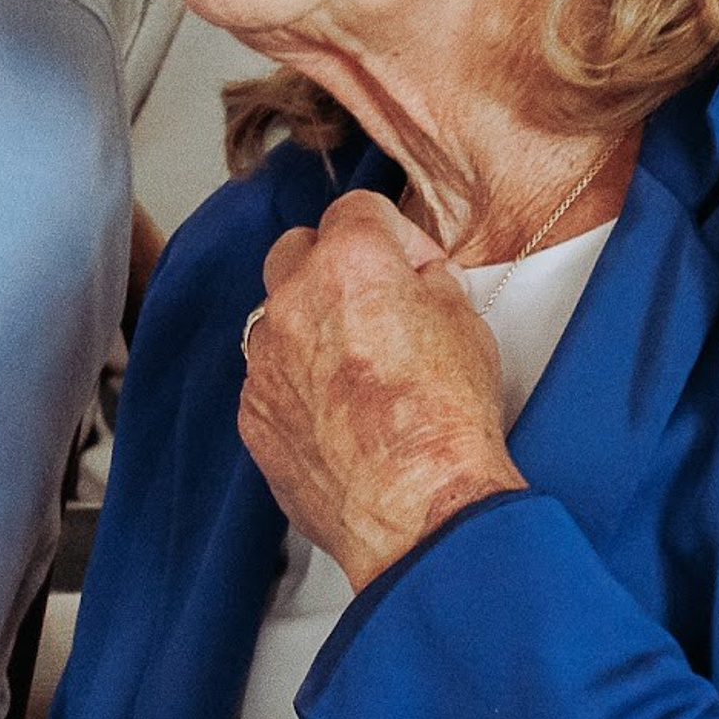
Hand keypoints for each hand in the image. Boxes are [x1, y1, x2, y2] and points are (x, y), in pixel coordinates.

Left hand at [238, 190, 521, 590]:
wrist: (418, 509)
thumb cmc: (448, 421)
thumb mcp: (467, 323)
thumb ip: (426, 281)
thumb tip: (413, 278)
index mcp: (350, 263)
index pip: (356, 210)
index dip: (392, 235)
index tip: (409, 267)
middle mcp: (292, 300)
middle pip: (296, 250)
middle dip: (330, 266)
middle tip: (372, 306)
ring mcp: (263, 358)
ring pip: (275, 317)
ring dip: (308, 328)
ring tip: (357, 372)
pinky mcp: (251, 410)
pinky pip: (267, 378)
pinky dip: (295, 386)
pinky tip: (338, 417)